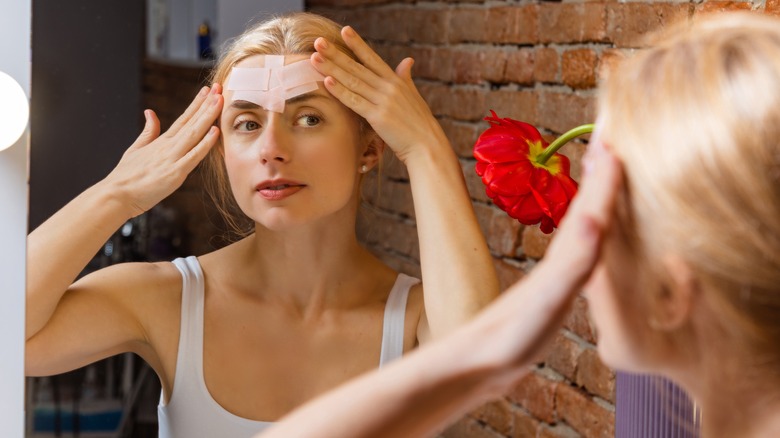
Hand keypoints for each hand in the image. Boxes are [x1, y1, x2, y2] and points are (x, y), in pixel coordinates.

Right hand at [102, 85, 222, 216]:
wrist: (116, 195)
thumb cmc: (126, 176)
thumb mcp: (136, 149)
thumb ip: (148, 131)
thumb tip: (150, 111)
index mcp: (161, 142)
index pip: (183, 119)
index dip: (197, 104)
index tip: (208, 91)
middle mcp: (169, 146)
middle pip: (192, 122)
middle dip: (207, 104)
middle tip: (219, 87)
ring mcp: (173, 158)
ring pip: (195, 134)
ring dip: (208, 116)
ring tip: (219, 100)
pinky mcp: (175, 173)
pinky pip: (194, 156)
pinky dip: (205, 143)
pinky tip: (215, 131)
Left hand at [311, 27, 447, 162]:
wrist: (426, 144)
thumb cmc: (419, 123)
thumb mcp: (413, 95)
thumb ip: (406, 77)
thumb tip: (408, 60)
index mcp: (396, 81)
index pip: (373, 58)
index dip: (358, 44)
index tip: (344, 31)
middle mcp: (389, 87)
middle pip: (357, 67)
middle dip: (336, 54)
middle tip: (319, 42)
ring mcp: (383, 101)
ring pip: (353, 82)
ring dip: (332, 69)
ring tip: (315, 58)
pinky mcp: (378, 117)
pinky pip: (355, 102)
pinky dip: (341, 91)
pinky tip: (327, 82)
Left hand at [468, 142, 622, 385]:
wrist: (479, 363)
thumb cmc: (512, 335)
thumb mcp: (550, 298)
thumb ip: (575, 260)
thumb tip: (596, 215)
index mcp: (568, 250)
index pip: (595, 197)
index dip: (609, 163)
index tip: (618, 122)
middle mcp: (565, 255)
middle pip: (593, 201)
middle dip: (608, 167)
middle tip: (620, 130)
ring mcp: (560, 272)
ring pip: (589, 221)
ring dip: (603, 194)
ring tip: (616, 169)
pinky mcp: (556, 292)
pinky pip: (584, 252)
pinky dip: (596, 232)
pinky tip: (596, 231)